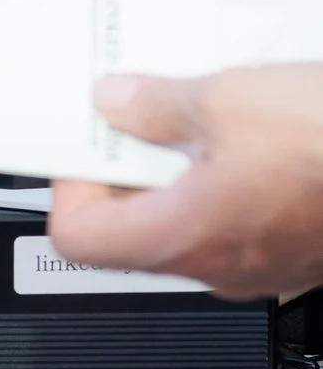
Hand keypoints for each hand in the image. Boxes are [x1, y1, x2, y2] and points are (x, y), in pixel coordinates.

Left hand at [49, 64, 322, 299]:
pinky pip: (244, 222)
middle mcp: (218, 268)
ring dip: (184, 171)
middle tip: (138, 114)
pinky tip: (258, 134)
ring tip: (205, 114)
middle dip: (130, 168)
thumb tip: (117, 102)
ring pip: (193, 224)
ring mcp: (262, 269)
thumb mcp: (230, 100)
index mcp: (182, 238)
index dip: (69, 183)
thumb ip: (157, 105)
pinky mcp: (300, 253)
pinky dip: (233, 181)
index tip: (84, 143)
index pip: (78, 236)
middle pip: (134, 230)